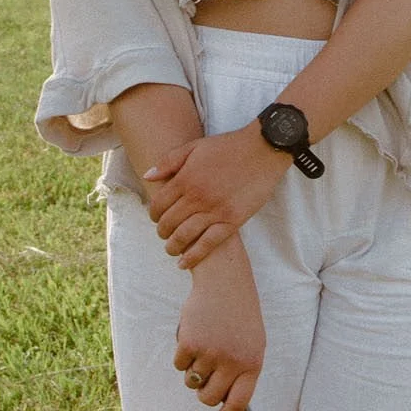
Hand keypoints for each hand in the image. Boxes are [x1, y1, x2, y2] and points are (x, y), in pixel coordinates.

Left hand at [145, 123, 289, 269]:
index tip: (156, 218)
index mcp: (185, 178)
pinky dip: (194, 256)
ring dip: (173, 246)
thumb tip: (147, 176)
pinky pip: (208, 243)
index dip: (153, 214)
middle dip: (162, 231)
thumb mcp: (195, 146)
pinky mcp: (232, 220)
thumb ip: (169, 161)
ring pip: (184, 236)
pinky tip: (184, 263)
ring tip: (171, 249)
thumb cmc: (228, 147)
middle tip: (163, 234)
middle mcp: (197, 196)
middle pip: (169, 222)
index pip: (158, 204)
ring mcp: (215, 210)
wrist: (263, 149)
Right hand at [172, 244, 265, 410]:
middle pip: (208, 397)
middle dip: (203, 392)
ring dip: (192, 370)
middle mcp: (232, 362)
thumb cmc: (239, 314)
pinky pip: (179, 364)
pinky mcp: (189, 344)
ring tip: (202, 347)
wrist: (224, 282)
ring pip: (191, 381)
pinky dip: (182, 355)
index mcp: (252, 363)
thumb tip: (225, 402)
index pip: (238, 403)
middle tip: (204, 378)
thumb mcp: (252, 343)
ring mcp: (210, 353)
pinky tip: (193, 335)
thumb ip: (242, 371)